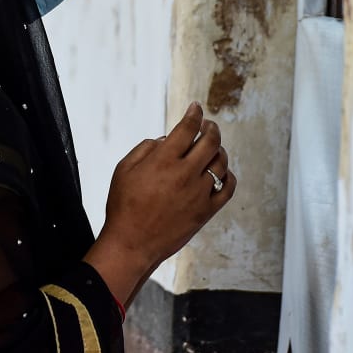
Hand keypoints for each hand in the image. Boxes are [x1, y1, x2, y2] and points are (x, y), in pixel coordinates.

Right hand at [84, 103, 235, 306]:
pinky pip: (228, 189)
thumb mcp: (124, 170)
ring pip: (220, 163)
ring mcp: (198, 193)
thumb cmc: (123, 206)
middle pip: (210, 141)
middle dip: (211, 128)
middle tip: (209, 125)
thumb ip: (145, 148)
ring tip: (213, 148)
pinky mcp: (206, 211)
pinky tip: (223, 173)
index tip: (196, 107)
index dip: (194, 113)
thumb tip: (165, 139)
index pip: (187, 128)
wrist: (132, 244)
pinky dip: (229, 176)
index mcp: (163, 160)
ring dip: (219, 150)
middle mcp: (184, 174)